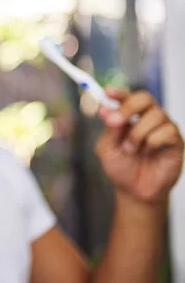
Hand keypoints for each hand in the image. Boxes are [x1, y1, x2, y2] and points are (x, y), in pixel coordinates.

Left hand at [96, 87, 183, 203]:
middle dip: (128, 107)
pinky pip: (167, 131)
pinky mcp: (176, 141)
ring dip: (138, 133)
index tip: (107, 92)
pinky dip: (153, 141)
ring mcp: (163, 128)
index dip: (118, 92)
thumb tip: (106, 110)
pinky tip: (149, 152)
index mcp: (129, 117)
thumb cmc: (121, 167)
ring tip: (131, 149)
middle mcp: (147, 118)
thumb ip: (109, 129)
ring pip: (155, 115)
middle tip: (116, 122)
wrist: (135, 190)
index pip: (126, 97)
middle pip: (144, 98)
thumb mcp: (107, 148)